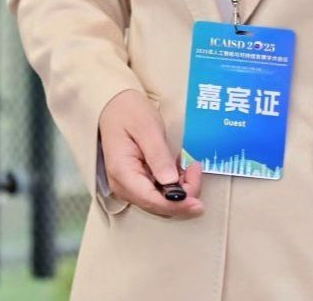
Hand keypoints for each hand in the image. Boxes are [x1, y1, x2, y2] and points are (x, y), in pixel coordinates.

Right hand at [98, 89, 203, 217]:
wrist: (114, 106)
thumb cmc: (128, 112)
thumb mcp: (147, 128)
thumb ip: (159, 156)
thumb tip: (172, 183)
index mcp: (123, 173)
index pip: (152, 201)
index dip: (177, 205)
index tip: (198, 203)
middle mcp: (124, 185)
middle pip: (158, 205)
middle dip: (183, 195)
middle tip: (195, 168)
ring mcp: (129, 186)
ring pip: (161, 202)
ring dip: (181, 190)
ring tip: (189, 165)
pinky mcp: (137, 182)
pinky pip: (159, 192)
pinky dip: (174, 185)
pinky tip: (179, 168)